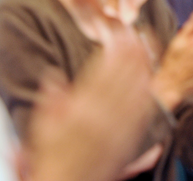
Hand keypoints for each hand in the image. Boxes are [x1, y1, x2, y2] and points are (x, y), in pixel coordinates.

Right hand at [25, 35, 155, 180]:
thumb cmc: (51, 157)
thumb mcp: (41, 128)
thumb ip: (49, 100)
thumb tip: (53, 75)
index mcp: (80, 113)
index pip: (101, 76)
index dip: (113, 53)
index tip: (119, 36)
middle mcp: (102, 121)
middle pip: (123, 80)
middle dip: (132, 55)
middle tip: (139, 34)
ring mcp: (117, 132)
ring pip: (136, 95)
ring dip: (143, 71)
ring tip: (148, 50)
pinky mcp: (126, 143)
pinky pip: (141, 116)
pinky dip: (147, 96)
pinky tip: (150, 83)